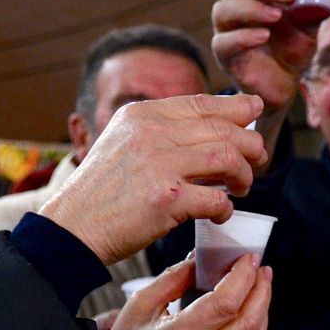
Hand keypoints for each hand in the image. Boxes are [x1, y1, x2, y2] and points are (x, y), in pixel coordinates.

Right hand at [40, 94, 264, 264]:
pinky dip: (225, 209)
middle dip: (250, 145)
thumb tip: (213, 126)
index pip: (202, 102)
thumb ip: (160, 131)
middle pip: (223, 129)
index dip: (236, 106)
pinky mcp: (166, 200)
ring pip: (228, 158)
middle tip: (257, 161)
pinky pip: (217, 199)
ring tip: (242, 187)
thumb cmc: (102, 192)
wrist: (72, 227)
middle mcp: (151, 132)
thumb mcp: (123, 142)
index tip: (255, 111)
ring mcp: (159, 165)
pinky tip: (220, 214)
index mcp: (142, 114)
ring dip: (244, 174)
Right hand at [108, 255, 272, 329]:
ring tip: (260, 288)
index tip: (249, 259)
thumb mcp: (140, 305)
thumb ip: (173, 278)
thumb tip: (203, 257)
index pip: (223, 304)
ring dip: (262, 311)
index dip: (242, 278)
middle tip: (262, 270)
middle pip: (247, 322)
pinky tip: (251, 315)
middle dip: (261, 291)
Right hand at [211, 0, 326, 128]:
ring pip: (223, 10)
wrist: (284, 85)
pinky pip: (223, 42)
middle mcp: (234, 8)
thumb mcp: (310, 25)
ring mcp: (226, 31)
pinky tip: (264, 36)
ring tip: (277, 15)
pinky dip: (243, 36)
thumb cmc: (292, 48)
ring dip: (251, 8)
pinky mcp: (225, 56)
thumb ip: (323, 7)